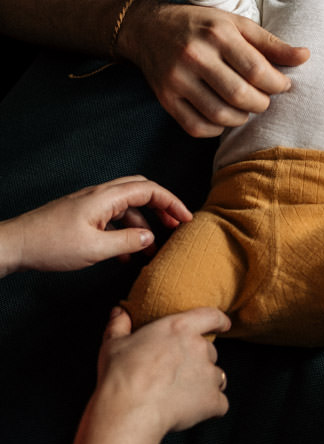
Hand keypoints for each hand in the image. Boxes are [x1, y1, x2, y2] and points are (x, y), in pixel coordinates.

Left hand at [1, 177, 191, 275]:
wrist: (17, 244)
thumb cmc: (51, 245)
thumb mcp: (94, 248)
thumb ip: (126, 242)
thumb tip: (150, 238)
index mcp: (106, 197)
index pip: (150, 189)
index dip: (172, 202)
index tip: (186, 219)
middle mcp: (101, 195)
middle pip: (141, 191)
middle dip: (162, 207)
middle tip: (176, 226)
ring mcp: (91, 205)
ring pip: (127, 207)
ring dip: (143, 224)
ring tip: (153, 249)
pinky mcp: (83, 216)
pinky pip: (113, 218)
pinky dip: (125, 232)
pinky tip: (126, 254)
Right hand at [97, 306, 229, 434]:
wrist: (130, 409)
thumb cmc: (121, 375)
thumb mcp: (113, 344)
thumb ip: (119, 324)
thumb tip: (119, 311)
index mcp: (180, 328)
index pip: (211, 316)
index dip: (220, 320)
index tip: (225, 324)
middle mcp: (199, 347)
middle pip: (210, 352)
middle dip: (200, 362)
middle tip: (179, 375)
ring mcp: (208, 374)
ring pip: (217, 377)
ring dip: (206, 384)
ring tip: (184, 396)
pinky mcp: (211, 400)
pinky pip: (220, 404)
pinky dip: (211, 408)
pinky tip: (194, 413)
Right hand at [118, 0, 309, 137]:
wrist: (148, 28)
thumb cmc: (201, 25)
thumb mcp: (236, 24)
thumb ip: (271, 43)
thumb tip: (306, 56)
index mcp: (218, 33)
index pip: (257, 70)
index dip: (277, 84)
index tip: (282, 85)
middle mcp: (196, 56)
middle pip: (241, 95)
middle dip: (262, 103)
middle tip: (264, 99)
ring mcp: (177, 79)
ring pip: (220, 115)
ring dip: (242, 118)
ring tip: (246, 107)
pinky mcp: (165, 98)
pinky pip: (197, 127)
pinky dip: (217, 128)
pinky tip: (224, 115)